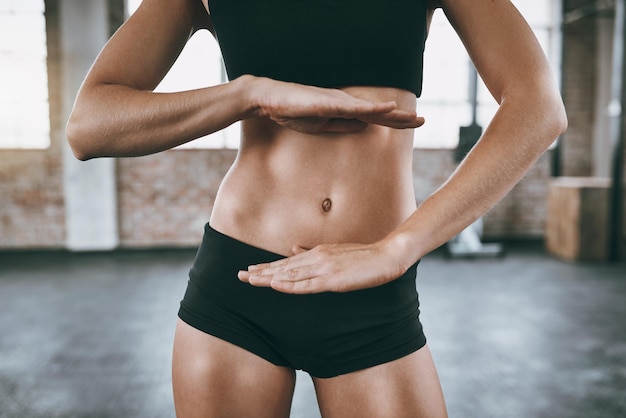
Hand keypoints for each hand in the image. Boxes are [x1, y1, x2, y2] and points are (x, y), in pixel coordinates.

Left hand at [237, 242, 408, 293]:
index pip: (287, 263)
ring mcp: (323, 268)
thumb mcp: (335, 251)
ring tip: (250, 280)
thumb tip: (293, 249)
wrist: (386, 256)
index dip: (267, 267)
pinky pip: (306, 285)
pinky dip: (289, 285)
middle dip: (261, 272)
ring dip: (269, 278)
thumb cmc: (363, 256)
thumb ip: (313, 251)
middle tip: (239, 276)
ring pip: (290, 275)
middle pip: (283, 268)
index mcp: (316, 253)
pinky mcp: (333, 279)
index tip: (250, 270)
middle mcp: (316, 258)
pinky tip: (275, 285)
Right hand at [250, 77, 424, 133]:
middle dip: (401, 118)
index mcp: (344, 111)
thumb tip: (364, 128)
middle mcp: (345, 103)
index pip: (374, 117)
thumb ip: (343, 126)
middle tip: (423, 122)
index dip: (394, 121)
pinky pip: (353, 107)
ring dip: (393, 114)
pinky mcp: (328, 102)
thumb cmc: (294, 111)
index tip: (413, 125)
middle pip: (378, 112)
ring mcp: (337, 101)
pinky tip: (386, 108)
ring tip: (413, 118)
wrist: (270, 100)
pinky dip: (371, 108)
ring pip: (371, 109)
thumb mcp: (323, 125)